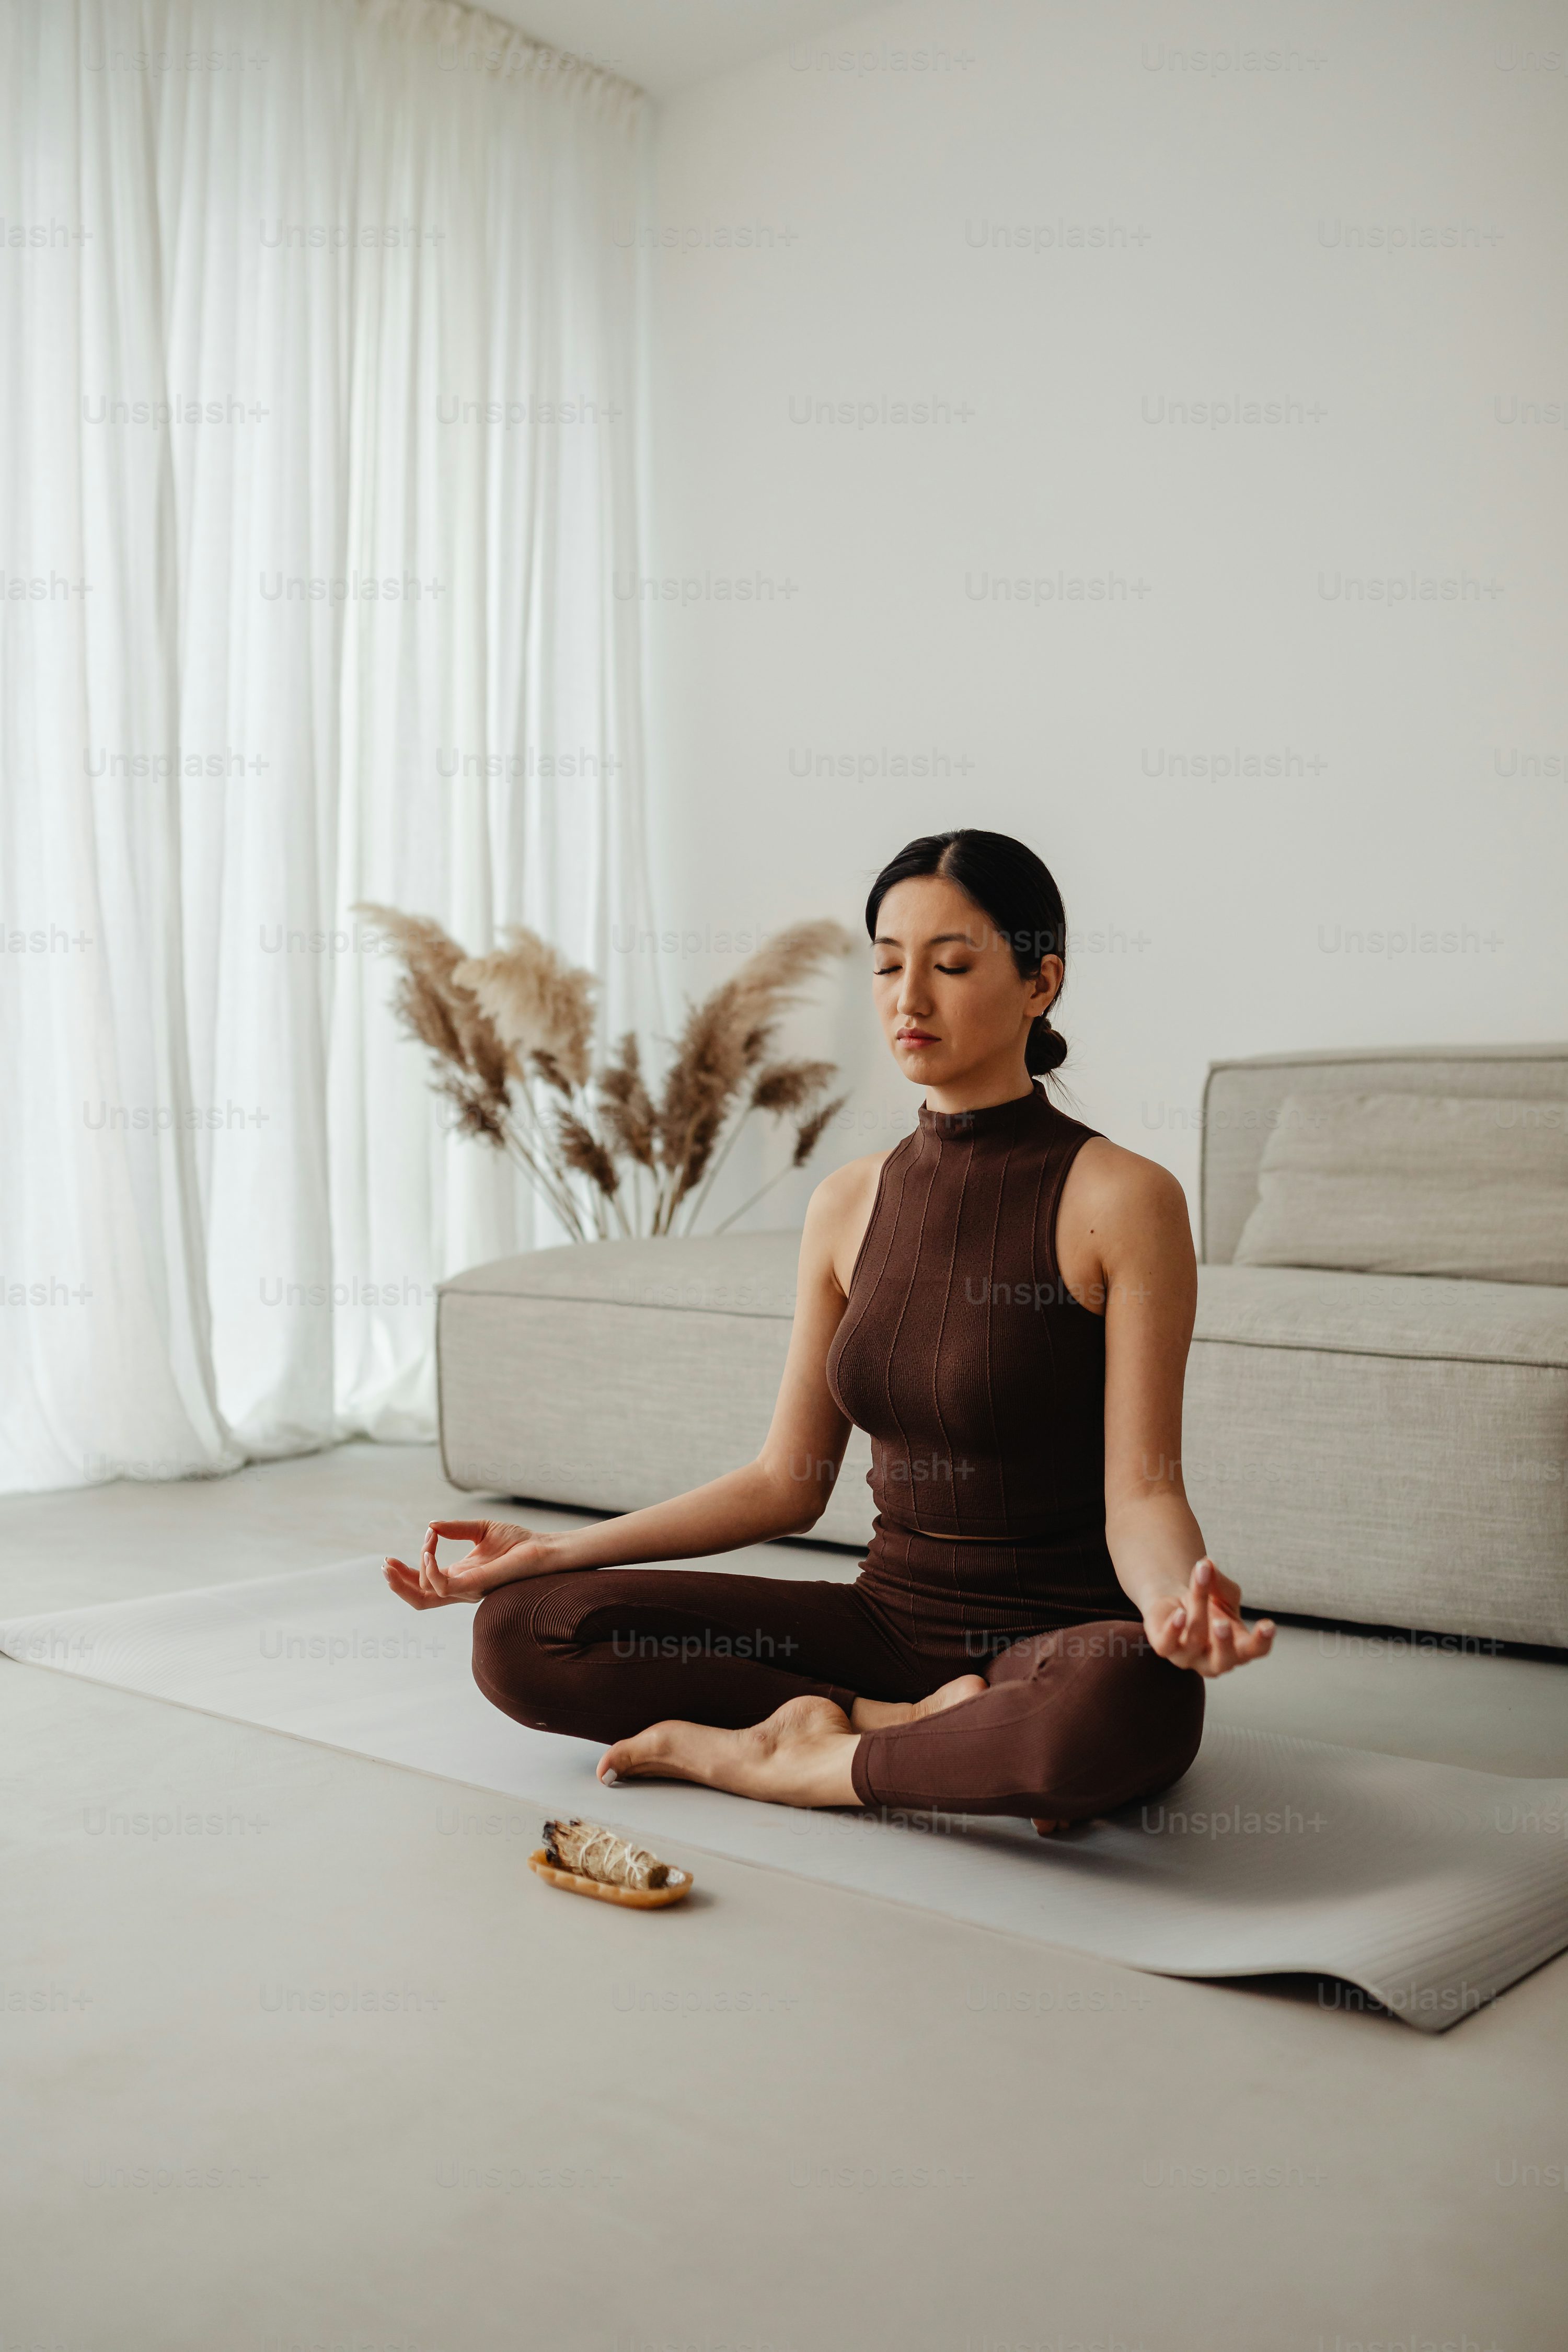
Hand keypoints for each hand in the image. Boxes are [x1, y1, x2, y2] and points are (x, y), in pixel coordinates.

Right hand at [382, 1519, 557, 1609]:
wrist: (543, 1549)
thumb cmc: (518, 1543)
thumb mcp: (480, 1530)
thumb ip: (455, 1529)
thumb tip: (431, 1526)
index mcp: (460, 1576)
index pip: (425, 1584)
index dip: (405, 1575)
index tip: (392, 1557)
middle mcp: (460, 1587)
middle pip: (419, 1598)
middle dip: (398, 1584)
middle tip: (385, 1565)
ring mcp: (466, 1590)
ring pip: (425, 1596)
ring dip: (410, 1574)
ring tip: (403, 1555)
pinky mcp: (474, 1586)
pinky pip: (441, 1586)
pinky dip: (428, 1568)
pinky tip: (429, 1549)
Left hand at [1142, 1556, 1274, 1677]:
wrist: (1176, 1604)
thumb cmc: (1209, 1604)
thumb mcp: (1221, 1592)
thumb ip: (1220, 1582)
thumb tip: (1209, 1564)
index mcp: (1239, 1648)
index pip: (1256, 1651)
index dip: (1263, 1641)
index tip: (1268, 1624)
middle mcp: (1216, 1659)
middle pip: (1225, 1659)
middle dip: (1224, 1642)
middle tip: (1223, 1623)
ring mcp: (1190, 1657)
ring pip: (1194, 1639)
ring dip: (1197, 1612)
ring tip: (1194, 1591)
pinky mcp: (1166, 1649)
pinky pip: (1167, 1646)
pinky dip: (1172, 1631)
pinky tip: (1179, 1614)